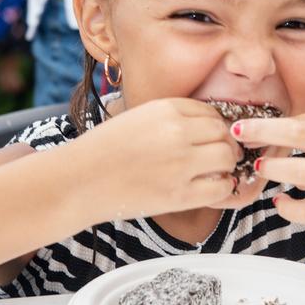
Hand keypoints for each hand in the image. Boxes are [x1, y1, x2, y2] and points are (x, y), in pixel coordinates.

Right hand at [84, 98, 240, 219]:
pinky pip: (220, 187)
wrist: (78, 180)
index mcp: (166, 109)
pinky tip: (209, 188)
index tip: (212, 137)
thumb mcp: (138, 117)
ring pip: (227, 157)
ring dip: (226, 164)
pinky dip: (221, 187)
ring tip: (215, 171)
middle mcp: (177, 132)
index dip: (216, 126)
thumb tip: (205, 126)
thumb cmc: (103, 149)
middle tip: (219, 155)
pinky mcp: (179, 195)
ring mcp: (180, 163)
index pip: (211, 112)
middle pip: (223, 133)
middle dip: (226, 143)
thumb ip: (170, 118)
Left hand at [231, 112, 304, 226]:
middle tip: (237, 133)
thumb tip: (280, 130)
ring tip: (262, 168)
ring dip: (276, 170)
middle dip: (263, 133)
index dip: (267, 124)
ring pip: (304, 173)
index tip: (242, 126)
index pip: (300, 120)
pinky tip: (280, 203)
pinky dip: (291, 208)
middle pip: (299, 135)